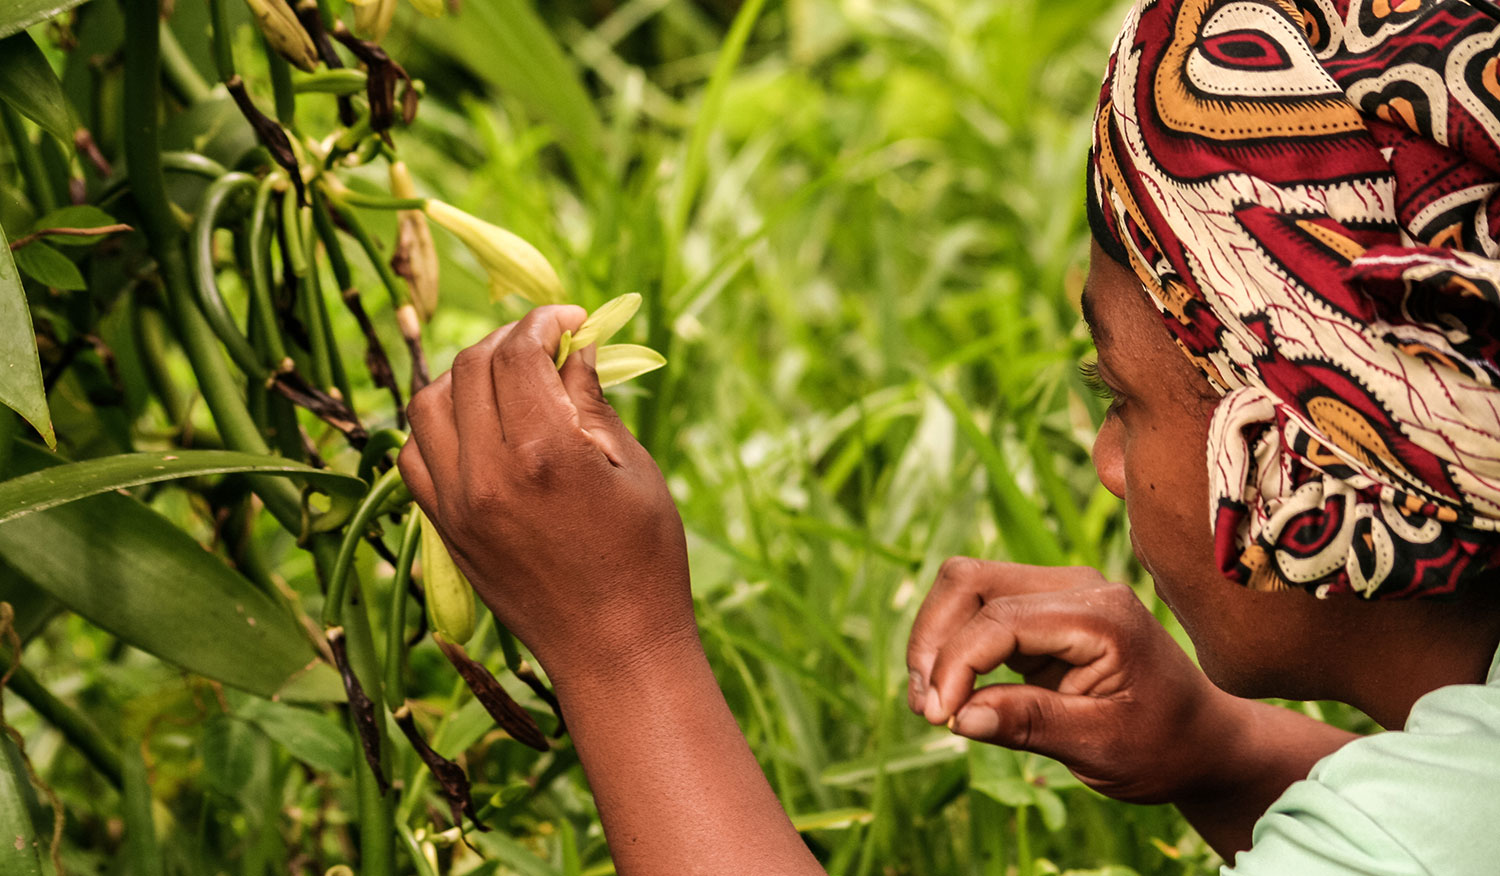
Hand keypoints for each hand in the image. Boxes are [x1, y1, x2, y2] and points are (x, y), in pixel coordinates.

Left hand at [398, 306, 693, 683]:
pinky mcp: (443, 529)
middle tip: (547, 343)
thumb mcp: (633, 469)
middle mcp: (487, 472)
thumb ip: (592, 400)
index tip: (571, 319)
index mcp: (545, 451)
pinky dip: (437, 424)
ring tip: (507, 378)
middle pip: (472, 366)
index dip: (544, 320)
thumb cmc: (643, 560)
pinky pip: (414, 453)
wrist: (612, 650)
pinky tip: (476, 424)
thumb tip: (575, 345)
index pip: (518, 353)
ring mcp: (455, 503)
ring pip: (429, 402)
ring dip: (465, 375)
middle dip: (509, 339)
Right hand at [906, 558, 1241, 803]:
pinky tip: (953, 694)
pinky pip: (978, 611)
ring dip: (935, 641)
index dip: (955, 665)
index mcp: (1100, 614)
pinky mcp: (1041, 611)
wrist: (1203, 741)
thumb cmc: (1165, 746)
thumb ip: (1031, 724)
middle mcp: (1076, 587)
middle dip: (933, 642)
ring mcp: (1057, 592)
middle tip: (927, 710)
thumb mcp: (1103, 747)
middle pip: (969, 582)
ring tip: (932, 705)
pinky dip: (953, 647)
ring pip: (965, 588)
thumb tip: (958, 717)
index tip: (939, 719)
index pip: (1000, 618)